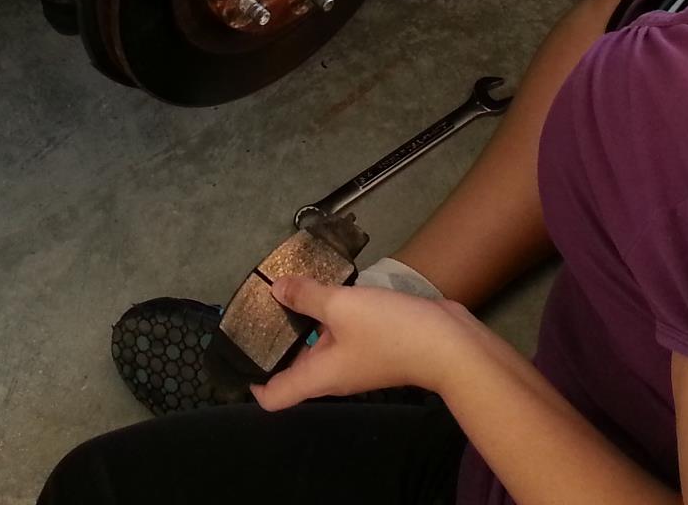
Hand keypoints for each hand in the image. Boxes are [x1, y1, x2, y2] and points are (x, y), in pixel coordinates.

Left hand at [247, 276, 476, 409]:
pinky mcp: (374, 346)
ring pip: (318, 347)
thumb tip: (275, 289)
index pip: (273, 397)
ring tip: (292, 290)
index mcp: (318, 377)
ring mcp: (355, 362)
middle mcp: (332, 375)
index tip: (240, 354)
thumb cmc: (389, 331)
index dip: (251, 383)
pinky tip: (330, 290)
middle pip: (294, 368)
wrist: (447, 344)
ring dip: (305, 324)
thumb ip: (306, 296)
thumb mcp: (342, 306)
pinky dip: (330, 318)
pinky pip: (341, 336)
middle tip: (262, 307)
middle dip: (276, 341)